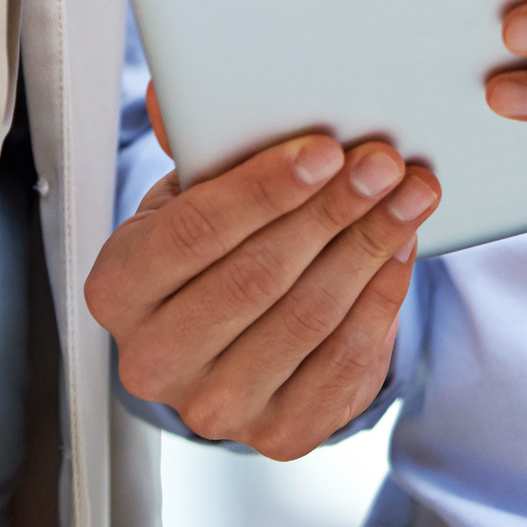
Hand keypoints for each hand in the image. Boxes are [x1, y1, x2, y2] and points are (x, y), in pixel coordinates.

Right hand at [86, 133, 436, 457]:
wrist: (228, 343)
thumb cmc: (210, 249)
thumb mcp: (188, 197)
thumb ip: (191, 146)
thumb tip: (174, 92)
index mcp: (117, 289)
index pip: (192, 233)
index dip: (264, 190)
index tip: (324, 149)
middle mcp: (153, 360)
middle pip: (257, 276)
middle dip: (331, 211)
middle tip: (384, 163)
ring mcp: (214, 407)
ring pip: (307, 317)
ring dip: (370, 247)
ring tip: (410, 194)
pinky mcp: (277, 434)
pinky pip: (344, 361)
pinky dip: (382, 298)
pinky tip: (403, 249)